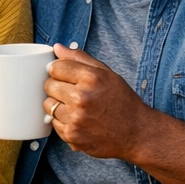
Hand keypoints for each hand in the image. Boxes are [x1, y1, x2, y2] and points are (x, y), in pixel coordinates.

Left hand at [42, 43, 148, 158]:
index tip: (65, 75)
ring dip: (58, 104)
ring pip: (48, 104)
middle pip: (48, 85)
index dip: (58, 70)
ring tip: (75, 106)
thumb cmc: (122, 101)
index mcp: (90, 78)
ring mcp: (75, 118)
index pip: (55, 67)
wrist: (136, 133)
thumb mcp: (106, 73)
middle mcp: (81, 98)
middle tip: (72, 92)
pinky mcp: (71, 135)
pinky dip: (62, 120)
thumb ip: (80, 58)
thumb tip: (57, 47)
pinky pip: (53, 122)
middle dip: (57, 86)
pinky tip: (78, 119)